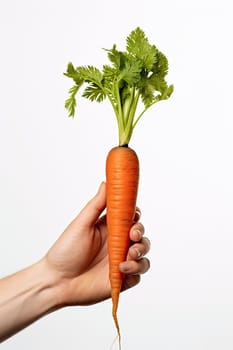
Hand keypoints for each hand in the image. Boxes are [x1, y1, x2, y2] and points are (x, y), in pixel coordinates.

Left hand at [44, 182, 149, 306]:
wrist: (56, 282)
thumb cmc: (65, 251)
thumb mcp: (81, 224)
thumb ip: (97, 205)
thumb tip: (107, 182)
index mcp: (109, 229)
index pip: (130, 218)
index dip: (135, 216)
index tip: (134, 215)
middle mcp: (117, 245)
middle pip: (140, 235)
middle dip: (140, 233)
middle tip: (132, 236)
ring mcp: (121, 262)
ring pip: (143, 255)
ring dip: (141, 252)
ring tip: (129, 255)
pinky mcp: (122, 280)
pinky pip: (138, 275)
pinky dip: (135, 270)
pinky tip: (122, 269)